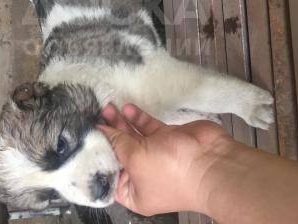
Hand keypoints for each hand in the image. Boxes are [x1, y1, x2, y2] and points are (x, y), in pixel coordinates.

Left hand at [99, 103, 230, 215]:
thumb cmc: (169, 171)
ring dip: (122, 122)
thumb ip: (117, 143)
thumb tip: (100, 130)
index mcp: (134, 190)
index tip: (86, 137)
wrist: (211, 161)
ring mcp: (156, 154)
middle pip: (120, 151)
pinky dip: (138, 117)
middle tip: (97, 115)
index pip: (109, 172)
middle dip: (109, 133)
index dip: (98, 155)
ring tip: (109, 107)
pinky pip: (148, 126)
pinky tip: (127, 108)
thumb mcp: (135, 160)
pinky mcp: (167, 137)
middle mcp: (143, 173)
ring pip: (133, 136)